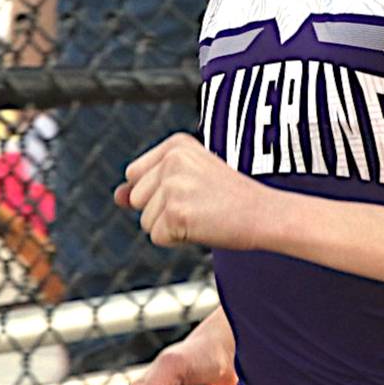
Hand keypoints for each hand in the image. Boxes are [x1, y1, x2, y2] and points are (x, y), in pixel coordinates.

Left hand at [114, 132, 263, 248]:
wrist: (266, 214)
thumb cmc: (230, 199)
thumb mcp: (189, 180)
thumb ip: (148, 185)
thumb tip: (117, 196)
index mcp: (176, 144)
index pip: (135, 175)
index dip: (159, 192)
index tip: (194, 189)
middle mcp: (171, 160)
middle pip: (136, 199)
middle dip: (162, 210)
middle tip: (201, 204)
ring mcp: (172, 185)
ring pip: (145, 221)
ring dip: (171, 226)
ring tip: (203, 214)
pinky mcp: (175, 213)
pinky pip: (157, 237)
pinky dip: (178, 240)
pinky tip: (203, 226)